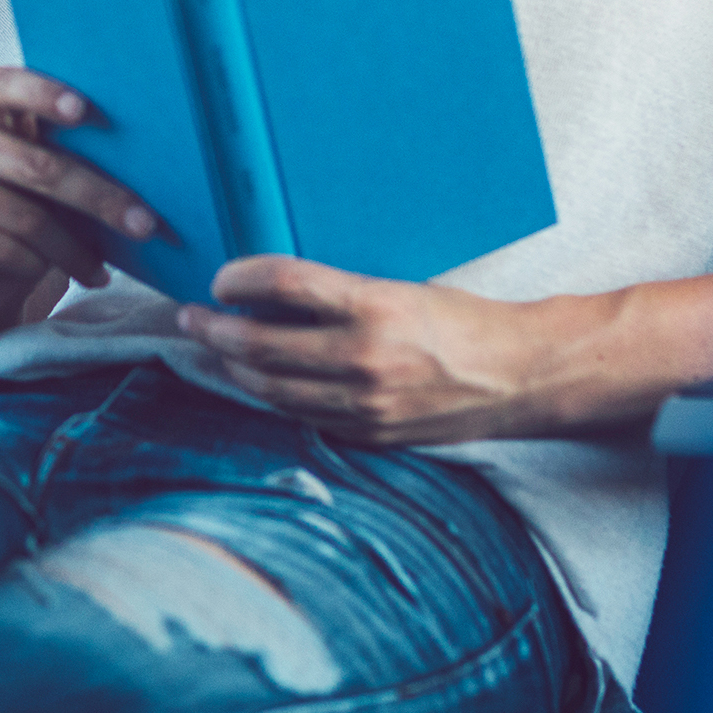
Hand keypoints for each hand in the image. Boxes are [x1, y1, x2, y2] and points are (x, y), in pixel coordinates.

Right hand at [0, 67, 161, 353]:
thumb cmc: (26, 227)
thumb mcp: (49, 192)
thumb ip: (73, 166)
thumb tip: (150, 169)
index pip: (11, 86)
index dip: (46, 93)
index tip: (86, 111)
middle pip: (40, 167)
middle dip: (100, 198)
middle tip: (146, 224)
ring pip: (28, 218)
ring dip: (75, 251)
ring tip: (103, 270)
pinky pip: (3, 248)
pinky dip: (40, 269)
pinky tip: (69, 278)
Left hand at [179, 256, 605, 446]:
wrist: (521, 376)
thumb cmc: (463, 321)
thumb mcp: (402, 288)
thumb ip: (341, 293)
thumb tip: (275, 288)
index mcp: (374, 306)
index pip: (283, 283)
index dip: (239, 278)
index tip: (219, 278)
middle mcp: (364, 357)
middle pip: (261, 343)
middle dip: (215, 329)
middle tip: (191, 317)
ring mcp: (365, 404)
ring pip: (271, 387)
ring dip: (234, 366)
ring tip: (215, 349)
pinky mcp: (370, 434)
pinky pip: (303, 416)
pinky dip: (273, 397)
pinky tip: (258, 381)